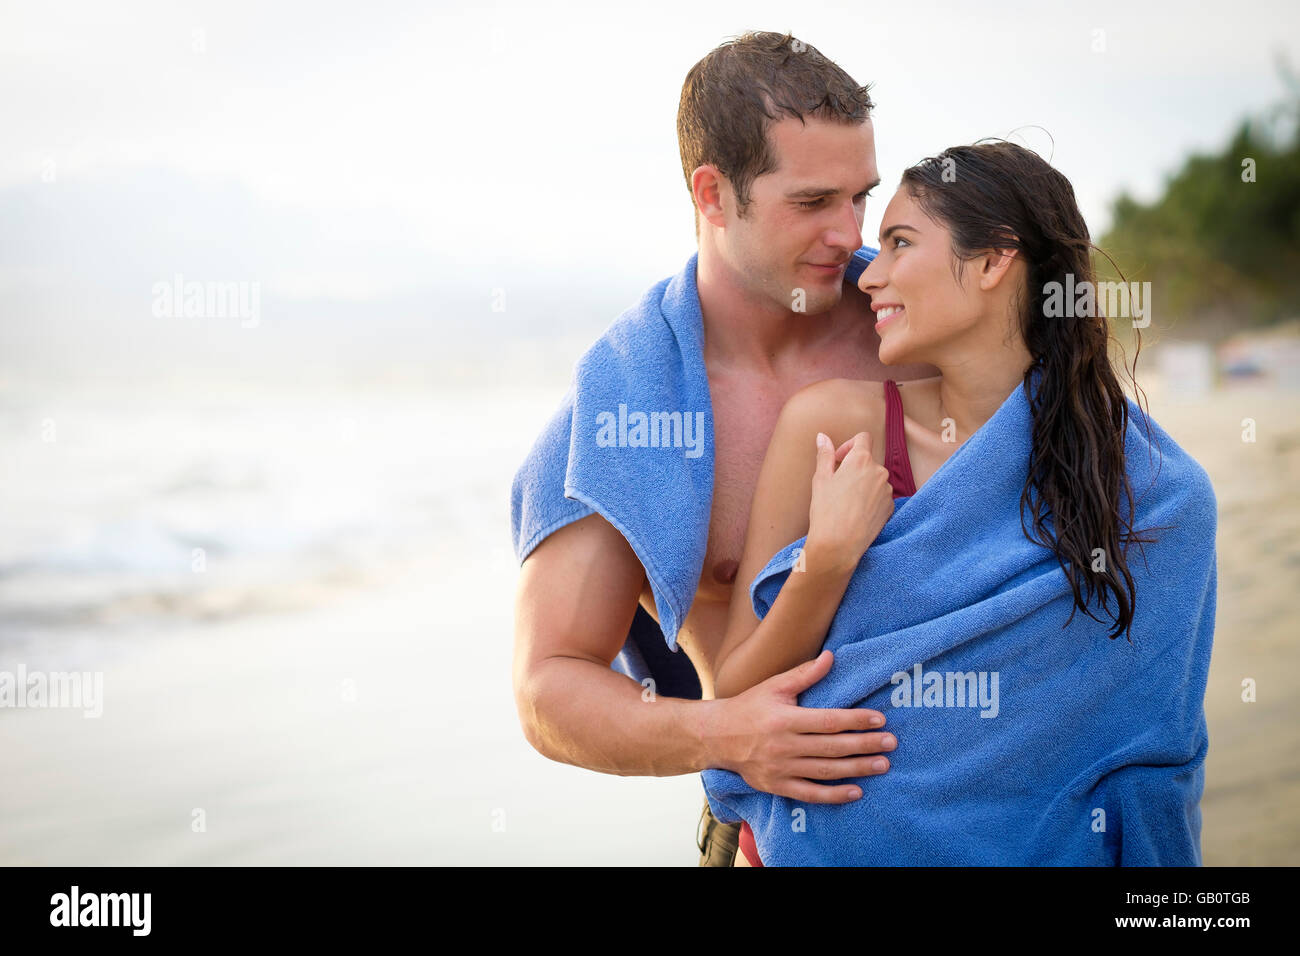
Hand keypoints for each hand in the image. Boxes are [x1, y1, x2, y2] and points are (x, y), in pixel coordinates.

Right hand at [706, 650, 894, 802]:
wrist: (716, 736)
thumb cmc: (749, 706)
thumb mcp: (774, 686)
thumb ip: (804, 675)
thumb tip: (831, 656)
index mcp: (785, 719)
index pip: (828, 721)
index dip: (856, 721)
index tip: (880, 720)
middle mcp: (783, 746)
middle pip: (832, 747)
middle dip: (864, 745)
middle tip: (891, 743)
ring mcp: (780, 769)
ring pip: (825, 771)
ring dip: (857, 769)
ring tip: (882, 765)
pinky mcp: (776, 786)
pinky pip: (810, 794)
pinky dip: (833, 795)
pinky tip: (856, 791)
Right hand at [805, 431, 893, 573]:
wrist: (839, 544)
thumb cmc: (826, 510)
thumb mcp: (820, 479)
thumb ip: (825, 455)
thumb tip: (822, 436)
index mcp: (861, 460)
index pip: (863, 438)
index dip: (849, 445)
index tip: (838, 459)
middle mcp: (879, 471)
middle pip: (868, 461)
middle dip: (854, 468)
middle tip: (837, 485)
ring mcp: (888, 490)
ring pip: (875, 479)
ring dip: (863, 484)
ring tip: (846, 503)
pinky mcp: (890, 507)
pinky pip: (880, 496)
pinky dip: (870, 499)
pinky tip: (856, 513)